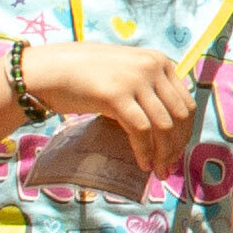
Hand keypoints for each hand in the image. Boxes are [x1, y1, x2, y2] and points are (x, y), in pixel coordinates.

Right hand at [23, 41, 200, 180]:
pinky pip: (141, 130)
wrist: (46, 70)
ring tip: (158, 171)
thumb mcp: (125, 74)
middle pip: (179, 116)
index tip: (177, 152)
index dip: (185, 132)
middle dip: (177, 146)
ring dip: (163, 153)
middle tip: (169, 167)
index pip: (185, 103)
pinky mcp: (117, 95)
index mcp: (159, 61)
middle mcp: (152, 67)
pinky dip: (145, 151)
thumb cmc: (82, 76)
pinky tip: (143, 164)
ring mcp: (135, 79)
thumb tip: (168, 129)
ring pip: (164, 125)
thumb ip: (148, 90)